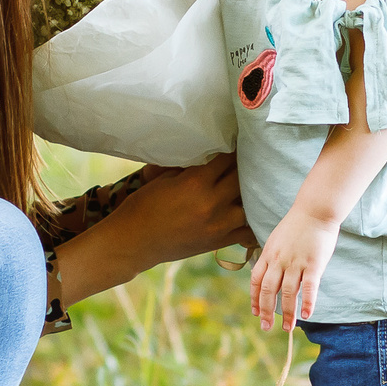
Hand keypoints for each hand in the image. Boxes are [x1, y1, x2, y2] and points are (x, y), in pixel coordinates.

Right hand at [109, 153, 252, 267]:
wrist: (133, 242)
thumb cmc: (142, 206)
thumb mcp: (164, 179)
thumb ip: (189, 168)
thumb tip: (208, 156)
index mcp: (196, 182)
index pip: (226, 158)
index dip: (232, 149)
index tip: (237, 144)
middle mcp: (211, 203)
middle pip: (242, 178)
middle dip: (245, 168)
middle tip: (247, 161)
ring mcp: (218, 225)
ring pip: (250, 205)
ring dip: (250, 195)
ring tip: (249, 187)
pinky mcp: (218, 242)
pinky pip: (247, 233)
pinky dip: (253, 223)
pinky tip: (253, 214)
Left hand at [250, 208, 338, 330]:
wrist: (315, 210)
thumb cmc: (297, 225)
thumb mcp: (277, 239)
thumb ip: (272, 257)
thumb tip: (272, 275)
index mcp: (268, 254)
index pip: (256, 281)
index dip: (255, 298)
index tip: (256, 313)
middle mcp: (279, 260)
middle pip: (269, 290)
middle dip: (266, 311)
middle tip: (266, 327)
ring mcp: (296, 262)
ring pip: (288, 292)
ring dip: (287, 313)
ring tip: (288, 328)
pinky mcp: (313, 264)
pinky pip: (309, 287)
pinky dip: (307, 302)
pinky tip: (306, 315)